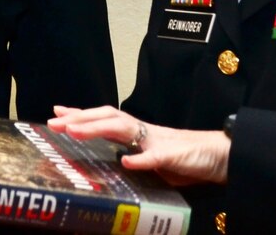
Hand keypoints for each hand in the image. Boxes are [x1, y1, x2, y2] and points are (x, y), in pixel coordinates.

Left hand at [48, 105, 229, 185]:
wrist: (222, 156)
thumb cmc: (188, 159)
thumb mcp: (154, 162)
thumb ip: (135, 161)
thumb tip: (116, 164)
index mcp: (139, 133)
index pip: (105, 119)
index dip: (81, 115)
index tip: (57, 112)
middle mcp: (145, 132)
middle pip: (109, 116)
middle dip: (80, 118)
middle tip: (54, 121)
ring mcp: (159, 142)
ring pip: (124, 129)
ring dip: (98, 128)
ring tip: (75, 131)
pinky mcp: (175, 156)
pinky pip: (156, 157)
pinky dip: (141, 159)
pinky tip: (126, 161)